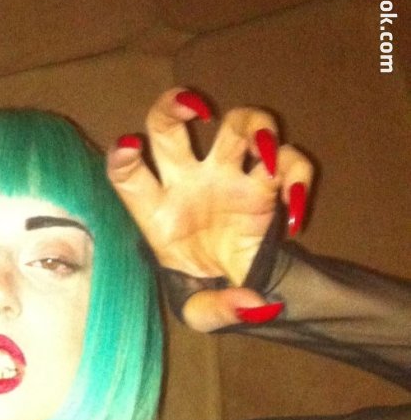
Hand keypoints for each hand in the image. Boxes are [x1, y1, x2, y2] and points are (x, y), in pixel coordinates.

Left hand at [107, 88, 313, 328]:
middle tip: (196, 111)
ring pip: (238, 124)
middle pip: (169, 126)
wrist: (247, 293)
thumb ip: (218, 310)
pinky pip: (290, 163)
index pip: (127, 174)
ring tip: (266, 155)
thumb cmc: (209, 293)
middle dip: (175, 105)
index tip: (130, 147)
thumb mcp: (202, 314)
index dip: (122, 156)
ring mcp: (228, 178)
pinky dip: (298, 178)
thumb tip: (250, 301)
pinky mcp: (267, 185)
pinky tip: (296, 216)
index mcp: (156, 212)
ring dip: (256, 127)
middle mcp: (187, 184)